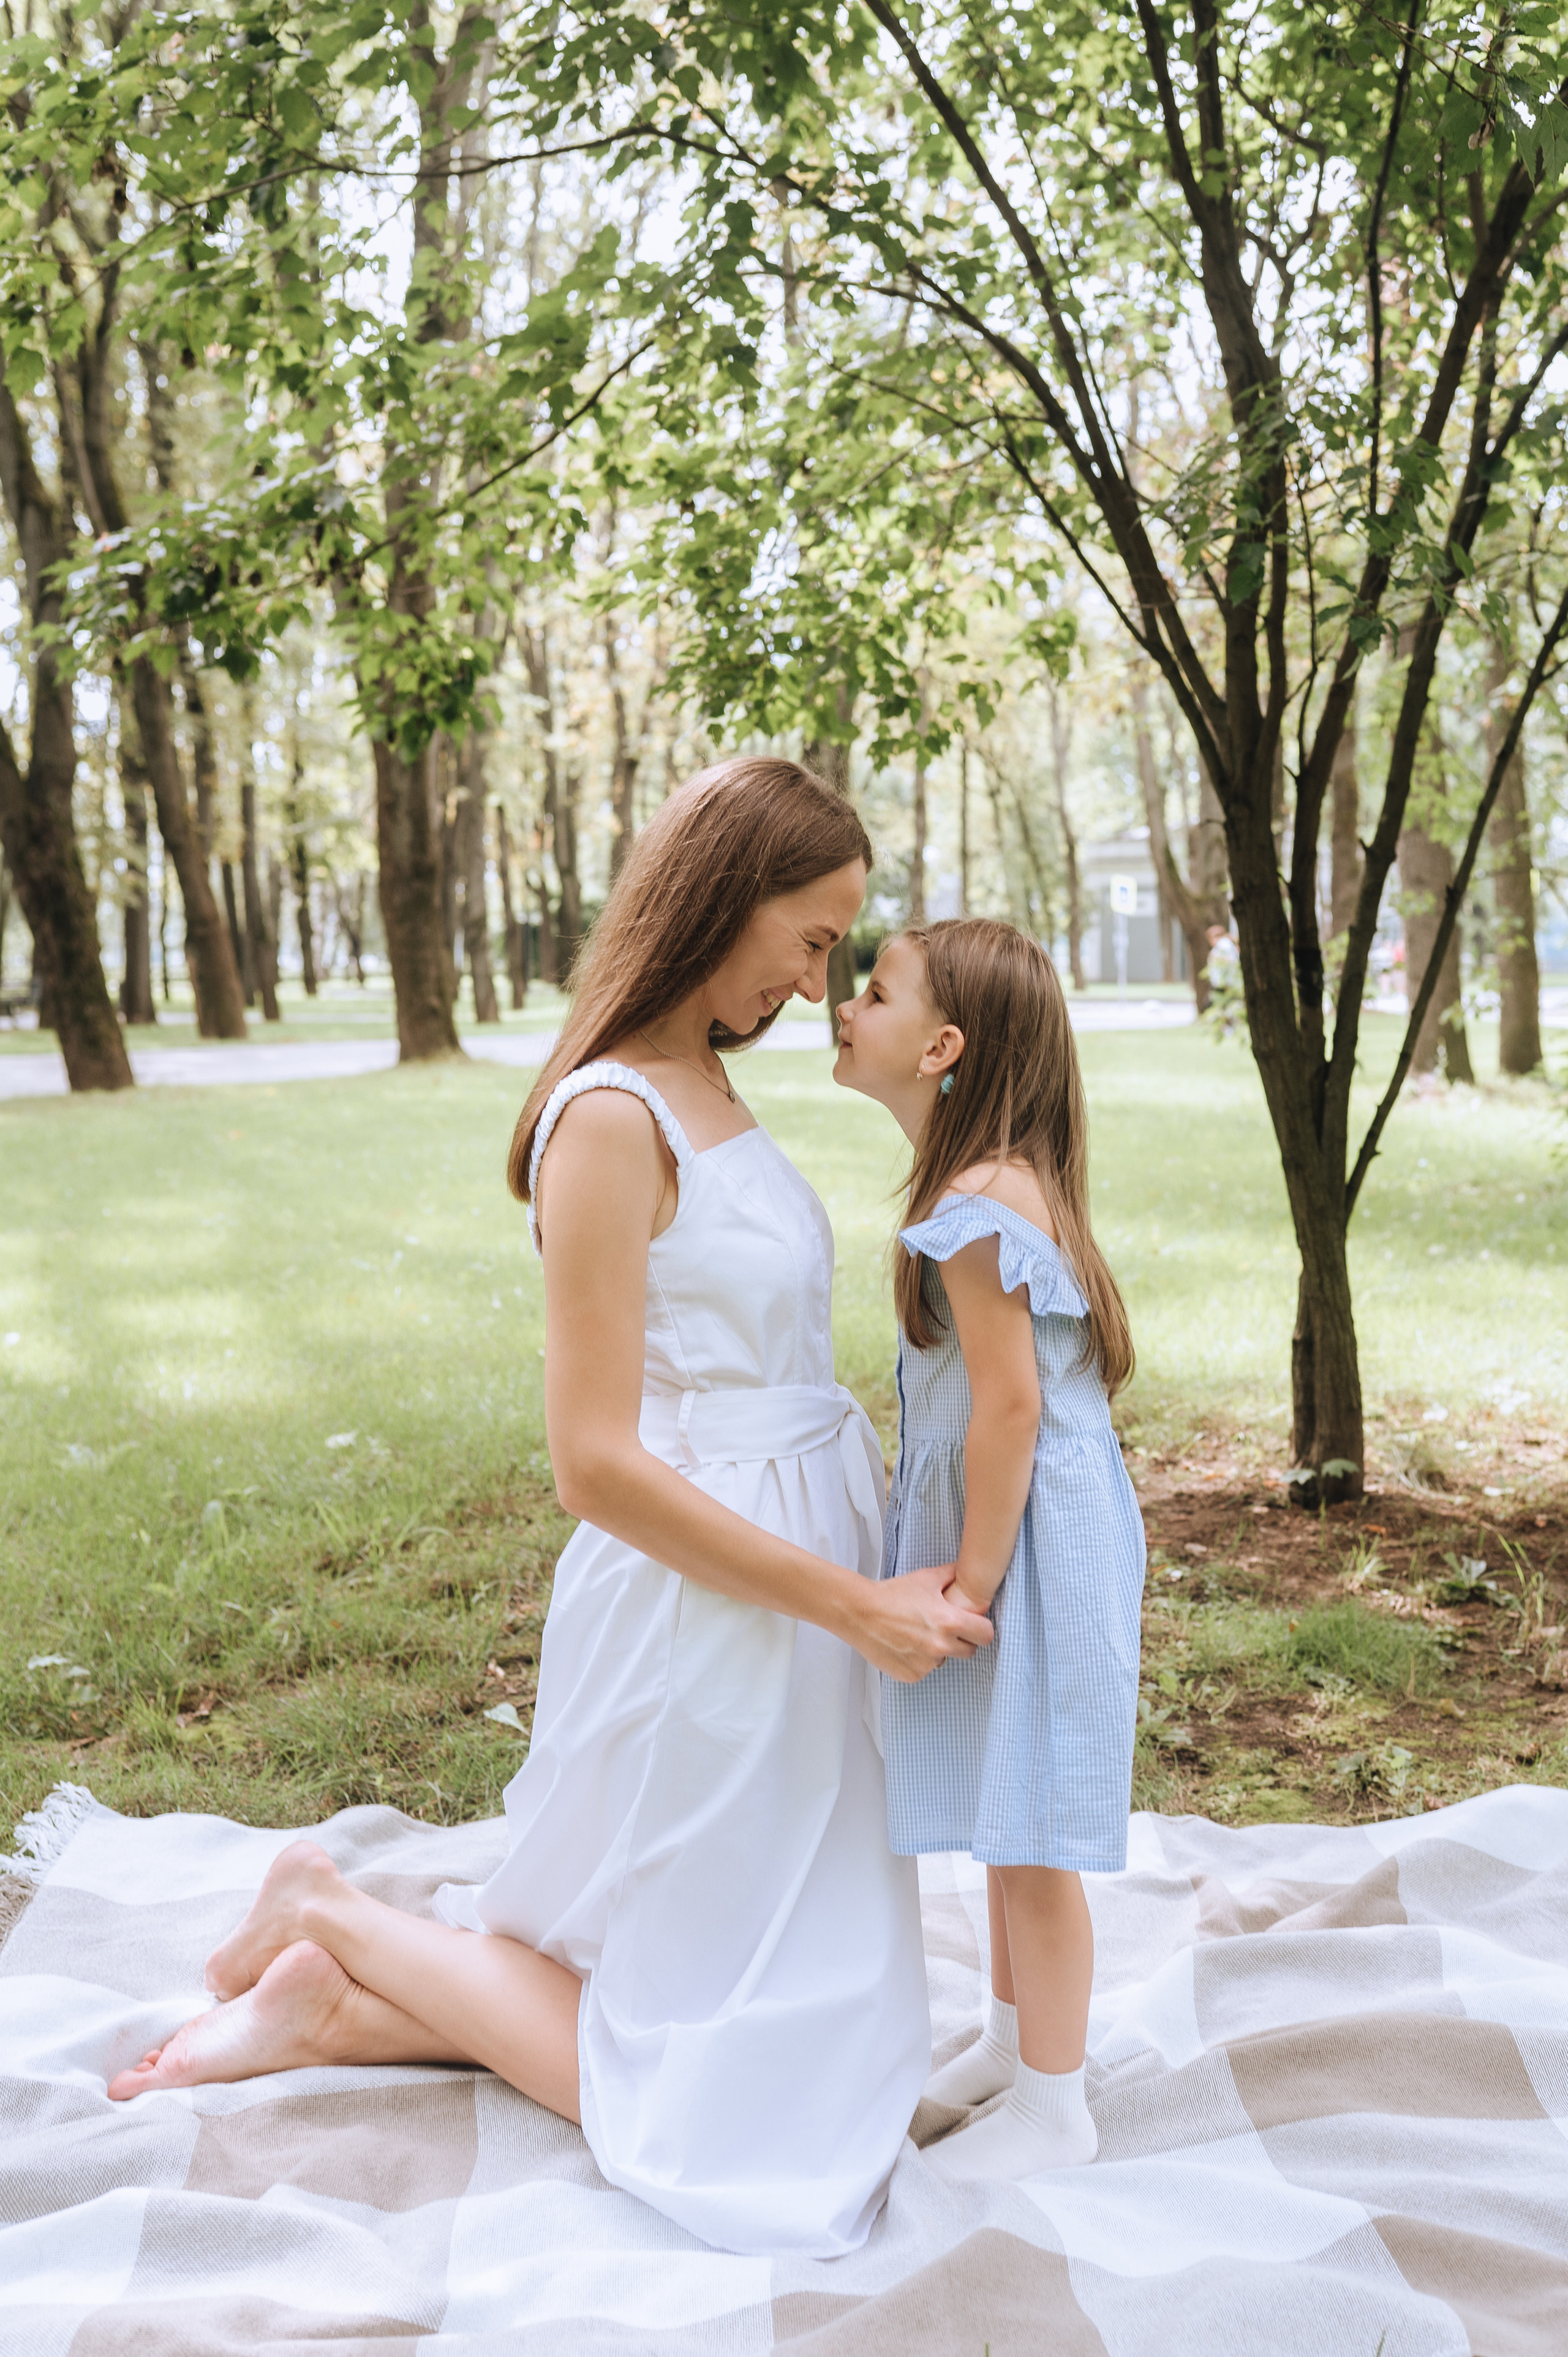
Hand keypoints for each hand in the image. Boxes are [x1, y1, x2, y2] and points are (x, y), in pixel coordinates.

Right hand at [856, 1562, 994, 1683]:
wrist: (859, 1612)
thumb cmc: (893, 1594)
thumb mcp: (926, 1578)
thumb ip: (952, 1575)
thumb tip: (970, 1571)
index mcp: (950, 1622)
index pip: (986, 1635)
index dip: (980, 1628)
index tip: (972, 1625)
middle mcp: (940, 1646)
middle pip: (969, 1651)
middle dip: (961, 1641)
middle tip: (942, 1628)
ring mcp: (925, 1664)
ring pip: (944, 1661)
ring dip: (937, 1651)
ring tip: (917, 1634)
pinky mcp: (911, 1675)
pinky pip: (924, 1670)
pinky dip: (918, 1661)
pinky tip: (905, 1645)